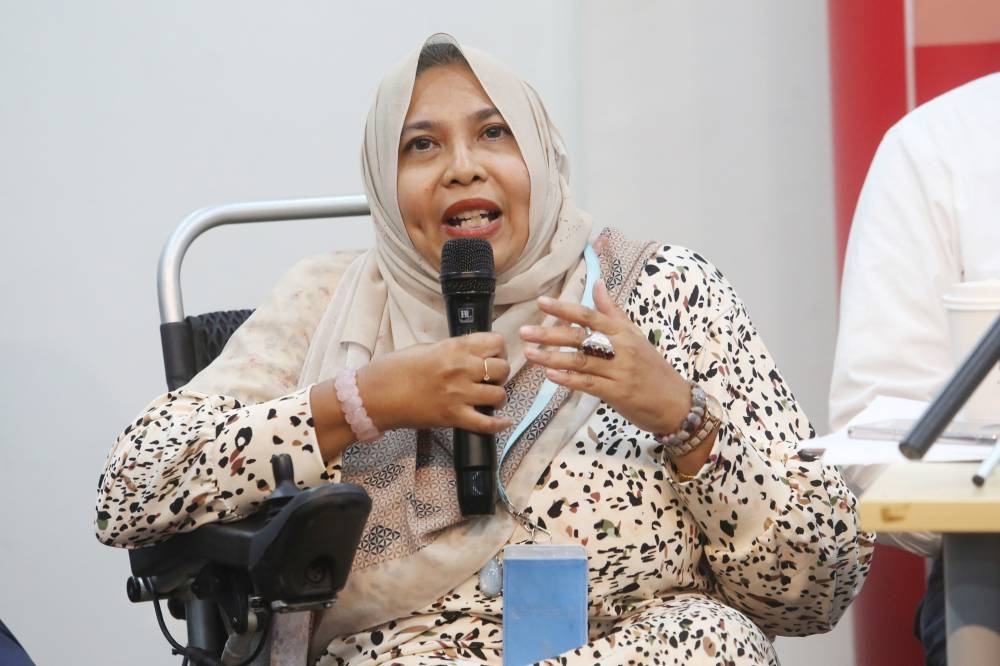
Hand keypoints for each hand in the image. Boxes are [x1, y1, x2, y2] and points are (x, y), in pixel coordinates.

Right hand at [358, 332, 513, 433]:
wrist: (375, 395)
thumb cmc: (394, 369)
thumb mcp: (425, 349)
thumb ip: (451, 350)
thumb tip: (470, 355)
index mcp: (453, 347)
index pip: (495, 343)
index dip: (499, 350)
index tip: (494, 356)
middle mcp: (460, 368)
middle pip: (502, 369)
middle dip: (501, 373)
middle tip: (491, 378)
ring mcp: (458, 394)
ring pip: (499, 395)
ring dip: (498, 396)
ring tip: (489, 398)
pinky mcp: (453, 417)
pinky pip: (486, 424)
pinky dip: (498, 424)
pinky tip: (503, 422)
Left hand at [519, 281, 690, 435]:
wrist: (676, 402)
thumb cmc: (652, 368)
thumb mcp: (635, 336)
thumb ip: (612, 312)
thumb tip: (597, 284)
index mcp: (623, 332)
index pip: (590, 316)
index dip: (565, 308)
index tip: (541, 302)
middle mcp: (621, 349)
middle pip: (580, 337)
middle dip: (550, 334)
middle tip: (524, 332)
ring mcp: (619, 371)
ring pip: (581, 361)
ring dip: (552, 357)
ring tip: (529, 353)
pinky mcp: (617, 393)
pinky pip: (589, 384)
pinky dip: (569, 380)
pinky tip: (550, 376)